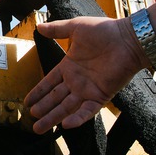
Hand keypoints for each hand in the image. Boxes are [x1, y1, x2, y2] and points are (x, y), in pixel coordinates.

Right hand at [24, 16, 146, 133]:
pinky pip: (88, 111)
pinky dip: (78, 118)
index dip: (38, 92)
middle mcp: (76, 81)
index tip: (27, 102)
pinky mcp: (101, 96)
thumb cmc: (105, 31)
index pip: (49, 82)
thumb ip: (57, 29)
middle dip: (43, 109)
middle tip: (31, 119)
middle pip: (55, 98)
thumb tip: (39, 26)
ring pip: (67, 107)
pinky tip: (66, 125)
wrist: (128, 39)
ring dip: (53, 117)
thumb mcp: (76, 27)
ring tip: (39, 128)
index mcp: (69, 66)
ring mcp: (88, 90)